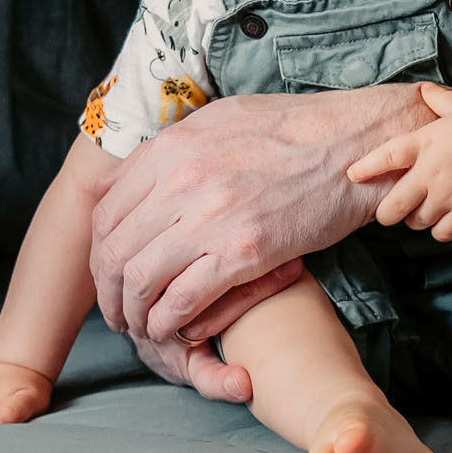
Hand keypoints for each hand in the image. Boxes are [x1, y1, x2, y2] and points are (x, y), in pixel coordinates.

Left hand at [89, 88, 422, 352]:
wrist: (353, 143)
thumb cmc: (294, 130)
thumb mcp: (220, 121)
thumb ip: (173, 149)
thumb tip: (134, 173)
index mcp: (172, 147)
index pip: (105, 211)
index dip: (98, 251)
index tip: (107, 272)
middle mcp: (182, 180)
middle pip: (115, 250)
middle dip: (107, 291)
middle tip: (116, 311)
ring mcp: (211, 216)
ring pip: (141, 279)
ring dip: (133, 312)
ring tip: (139, 327)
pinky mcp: (244, 251)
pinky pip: (183, 299)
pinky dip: (168, 323)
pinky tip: (171, 332)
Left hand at [349, 84, 451, 239]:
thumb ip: (438, 98)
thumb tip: (423, 89)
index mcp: (425, 142)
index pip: (386, 157)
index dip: (366, 168)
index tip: (352, 174)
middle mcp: (432, 172)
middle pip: (393, 207)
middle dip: (385, 212)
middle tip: (387, 209)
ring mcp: (449, 194)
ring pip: (415, 222)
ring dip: (413, 219)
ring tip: (417, 211)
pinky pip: (442, 233)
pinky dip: (438, 230)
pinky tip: (440, 220)